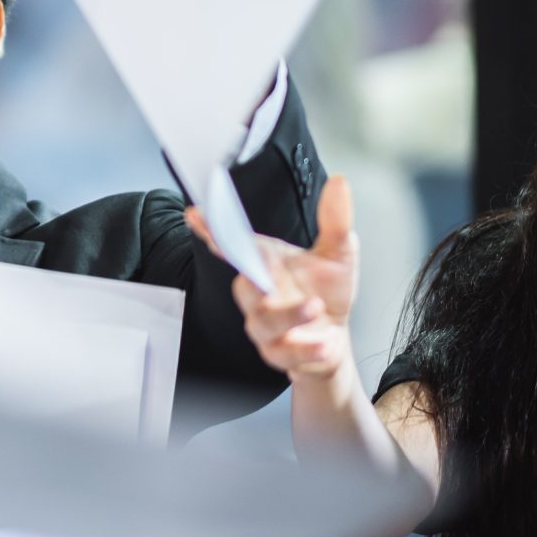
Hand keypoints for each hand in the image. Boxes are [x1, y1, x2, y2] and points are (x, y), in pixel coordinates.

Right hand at [189, 174, 357, 382]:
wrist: (334, 339)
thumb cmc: (327, 293)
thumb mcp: (338, 253)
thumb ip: (335, 220)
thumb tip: (340, 182)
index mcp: (266, 263)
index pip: (234, 244)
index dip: (212, 229)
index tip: (196, 213)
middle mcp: (258, 293)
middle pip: (243, 285)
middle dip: (256, 280)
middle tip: (272, 276)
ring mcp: (264, 326)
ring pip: (262, 320)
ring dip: (290, 314)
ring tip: (317, 307)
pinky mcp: (278, 353)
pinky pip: (285, 353)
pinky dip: (308, 349)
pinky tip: (328, 343)